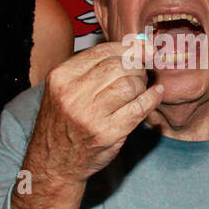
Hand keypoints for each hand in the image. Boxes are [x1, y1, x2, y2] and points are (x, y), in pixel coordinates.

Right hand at [25, 40, 163, 183]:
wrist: (53, 162)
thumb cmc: (64, 122)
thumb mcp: (64, 89)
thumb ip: (91, 68)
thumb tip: (135, 46)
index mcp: (61, 77)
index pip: (102, 52)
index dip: (129, 48)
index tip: (145, 49)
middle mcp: (72, 94)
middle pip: (118, 66)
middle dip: (136, 67)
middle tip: (141, 73)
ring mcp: (90, 115)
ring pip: (129, 85)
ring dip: (142, 84)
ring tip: (141, 88)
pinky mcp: (107, 133)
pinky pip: (139, 108)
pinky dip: (152, 98)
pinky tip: (155, 94)